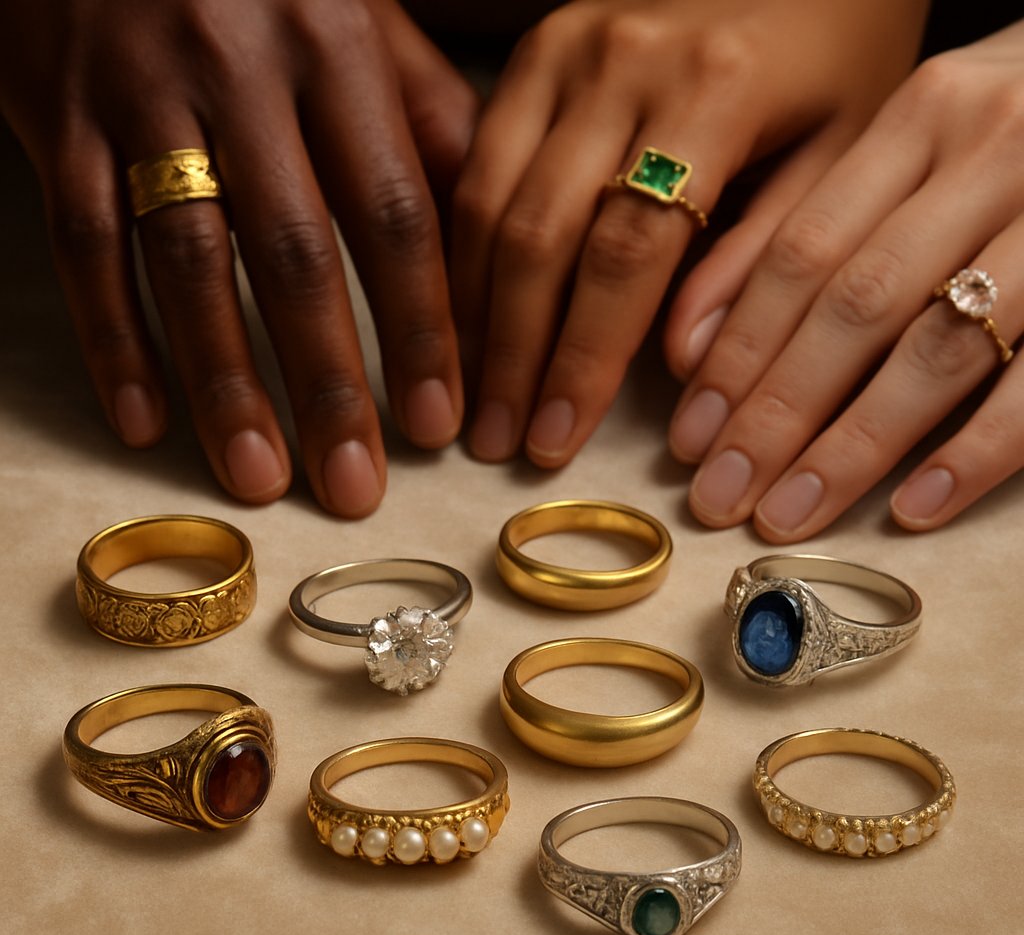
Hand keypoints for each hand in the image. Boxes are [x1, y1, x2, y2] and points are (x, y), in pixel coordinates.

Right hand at [0, 0, 475, 515]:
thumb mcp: (360, 16)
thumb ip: (424, 118)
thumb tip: (480, 235)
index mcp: (334, 47)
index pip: (394, 215)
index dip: (420, 329)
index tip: (438, 423)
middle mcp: (239, 72)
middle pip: (295, 257)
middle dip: (329, 386)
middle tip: (353, 487)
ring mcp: (139, 96)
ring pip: (188, 264)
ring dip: (224, 385)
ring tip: (257, 477)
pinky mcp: (54, 115)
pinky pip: (83, 245)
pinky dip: (113, 340)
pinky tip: (145, 422)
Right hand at [451, 0, 928, 466]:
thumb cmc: (841, 56)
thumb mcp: (843, 153)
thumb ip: (763, 257)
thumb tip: (681, 364)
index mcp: (714, 87)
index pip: (625, 254)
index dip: (582, 360)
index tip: (554, 441)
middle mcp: (621, 60)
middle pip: (538, 238)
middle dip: (511, 355)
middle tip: (494, 440)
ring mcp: (566, 48)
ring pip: (489, 203)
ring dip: (471, 314)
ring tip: (472, 399)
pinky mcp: (537, 51)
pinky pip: (477, 164)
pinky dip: (463, 253)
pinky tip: (466, 319)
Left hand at [668, 20, 1023, 538]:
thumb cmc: (1007, 138)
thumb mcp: (909, 150)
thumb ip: (803, 231)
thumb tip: (692, 345)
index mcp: (921, 118)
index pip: (800, 255)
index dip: (736, 355)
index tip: (690, 438)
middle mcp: (989, 156)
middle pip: (854, 307)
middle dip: (775, 414)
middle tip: (720, 494)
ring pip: (936, 348)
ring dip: (852, 446)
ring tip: (789, 512)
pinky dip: (975, 449)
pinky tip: (914, 507)